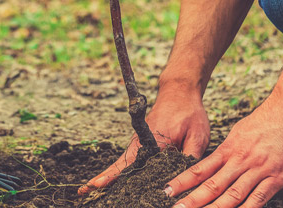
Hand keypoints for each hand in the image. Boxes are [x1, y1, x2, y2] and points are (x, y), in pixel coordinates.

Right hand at [79, 88, 209, 192]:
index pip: (130, 163)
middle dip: (104, 178)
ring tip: (92, 189)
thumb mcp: (197, 136)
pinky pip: (130, 159)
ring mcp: (140, 142)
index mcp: (152, 141)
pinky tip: (116, 181)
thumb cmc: (189, 112)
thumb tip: (185, 181)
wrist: (180, 91)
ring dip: (110, 175)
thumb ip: (190, 158)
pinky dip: (120, 170)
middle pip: (120, 165)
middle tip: (85, 191)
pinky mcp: (142, 142)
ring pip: (123, 162)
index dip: (114, 175)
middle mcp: (141, 142)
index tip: (97, 184)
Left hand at [163, 96, 282, 206]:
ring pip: (232, 194)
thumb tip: (215, 163)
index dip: (183, 181)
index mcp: (229, 148)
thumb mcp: (240, 131)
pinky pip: (259, 197)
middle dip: (193, 200)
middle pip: (212, 184)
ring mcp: (258, 168)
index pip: (200, 169)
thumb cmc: (267, 119)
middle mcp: (240, 159)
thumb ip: (228, 150)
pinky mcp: (278, 176)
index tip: (168, 190)